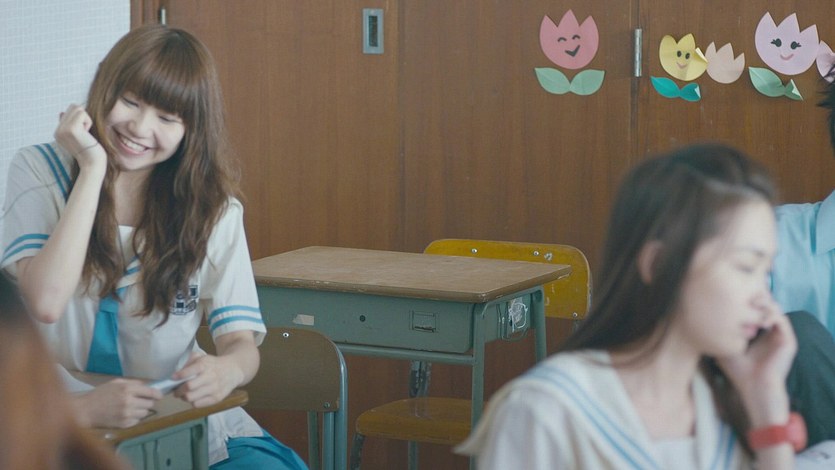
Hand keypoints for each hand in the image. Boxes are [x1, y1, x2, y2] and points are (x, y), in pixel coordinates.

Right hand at [54, 104, 105, 171]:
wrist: (92, 164)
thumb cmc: (90, 151)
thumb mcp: (78, 136)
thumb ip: (70, 124)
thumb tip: (62, 112)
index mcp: (58, 132)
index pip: (69, 110)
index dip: (81, 119)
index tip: (83, 134)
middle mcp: (58, 131)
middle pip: (73, 106)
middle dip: (84, 117)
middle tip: (85, 133)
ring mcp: (62, 129)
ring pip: (77, 108)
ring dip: (86, 119)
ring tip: (86, 133)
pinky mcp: (71, 129)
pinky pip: (82, 113)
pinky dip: (88, 122)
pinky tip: (87, 134)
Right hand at [73, 378, 161, 427]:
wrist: (85, 411)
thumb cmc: (99, 395)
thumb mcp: (115, 383)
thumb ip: (132, 383)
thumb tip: (146, 385)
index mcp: (127, 389)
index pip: (151, 392)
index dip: (157, 394)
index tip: (159, 395)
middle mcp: (129, 402)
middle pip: (150, 403)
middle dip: (147, 402)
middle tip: (140, 401)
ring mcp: (127, 414)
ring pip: (145, 413)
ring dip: (141, 410)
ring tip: (131, 408)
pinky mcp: (124, 424)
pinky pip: (137, 421)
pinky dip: (134, 418)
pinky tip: (124, 415)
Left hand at [172, 351, 242, 406]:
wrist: (233, 370)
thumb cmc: (213, 364)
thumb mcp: (201, 357)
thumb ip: (188, 362)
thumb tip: (175, 373)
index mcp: (205, 365)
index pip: (189, 371)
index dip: (178, 376)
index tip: (172, 378)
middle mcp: (210, 376)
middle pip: (188, 387)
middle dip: (178, 390)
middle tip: (175, 390)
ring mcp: (214, 388)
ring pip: (191, 398)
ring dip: (183, 397)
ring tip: (184, 394)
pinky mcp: (217, 398)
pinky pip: (197, 404)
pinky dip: (192, 402)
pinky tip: (194, 397)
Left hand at [717, 299, 796, 425]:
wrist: (753, 387)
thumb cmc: (737, 369)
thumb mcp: (724, 344)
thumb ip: (719, 329)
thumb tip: (700, 313)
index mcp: (758, 330)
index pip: (753, 306)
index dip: (743, 299)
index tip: (728, 298)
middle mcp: (770, 330)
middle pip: (763, 302)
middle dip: (751, 297)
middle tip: (738, 298)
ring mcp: (780, 334)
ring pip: (773, 307)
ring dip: (760, 304)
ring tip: (748, 308)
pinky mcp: (788, 340)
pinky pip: (782, 319)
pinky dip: (770, 315)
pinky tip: (758, 320)